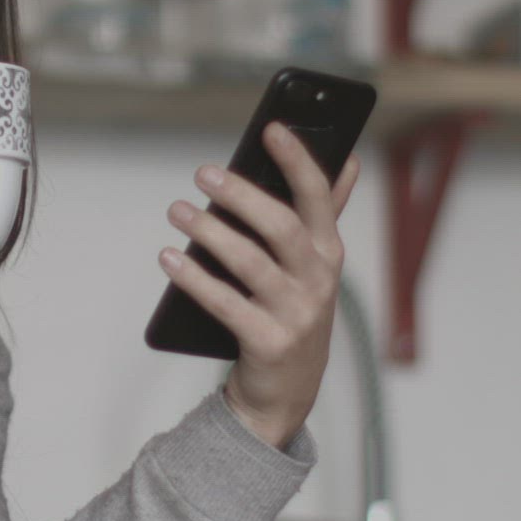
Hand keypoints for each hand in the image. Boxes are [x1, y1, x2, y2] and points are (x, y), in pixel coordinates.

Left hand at [158, 124, 361, 448]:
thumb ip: (325, 214)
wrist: (287, 393)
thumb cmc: (293, 312)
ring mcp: (296, 315)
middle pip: (282, 227)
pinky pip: (226, 305)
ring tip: (177, 210)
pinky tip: (170, 258)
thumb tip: (350, 161)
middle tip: (204, 173)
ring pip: (251, 263)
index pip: (318, 198)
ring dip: (210, 233)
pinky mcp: (268, 344)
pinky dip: (195, 279)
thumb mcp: (314, 266)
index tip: (272, 128)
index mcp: (329, 254)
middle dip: (243, 196)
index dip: (298, 161)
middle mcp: (318, 282)